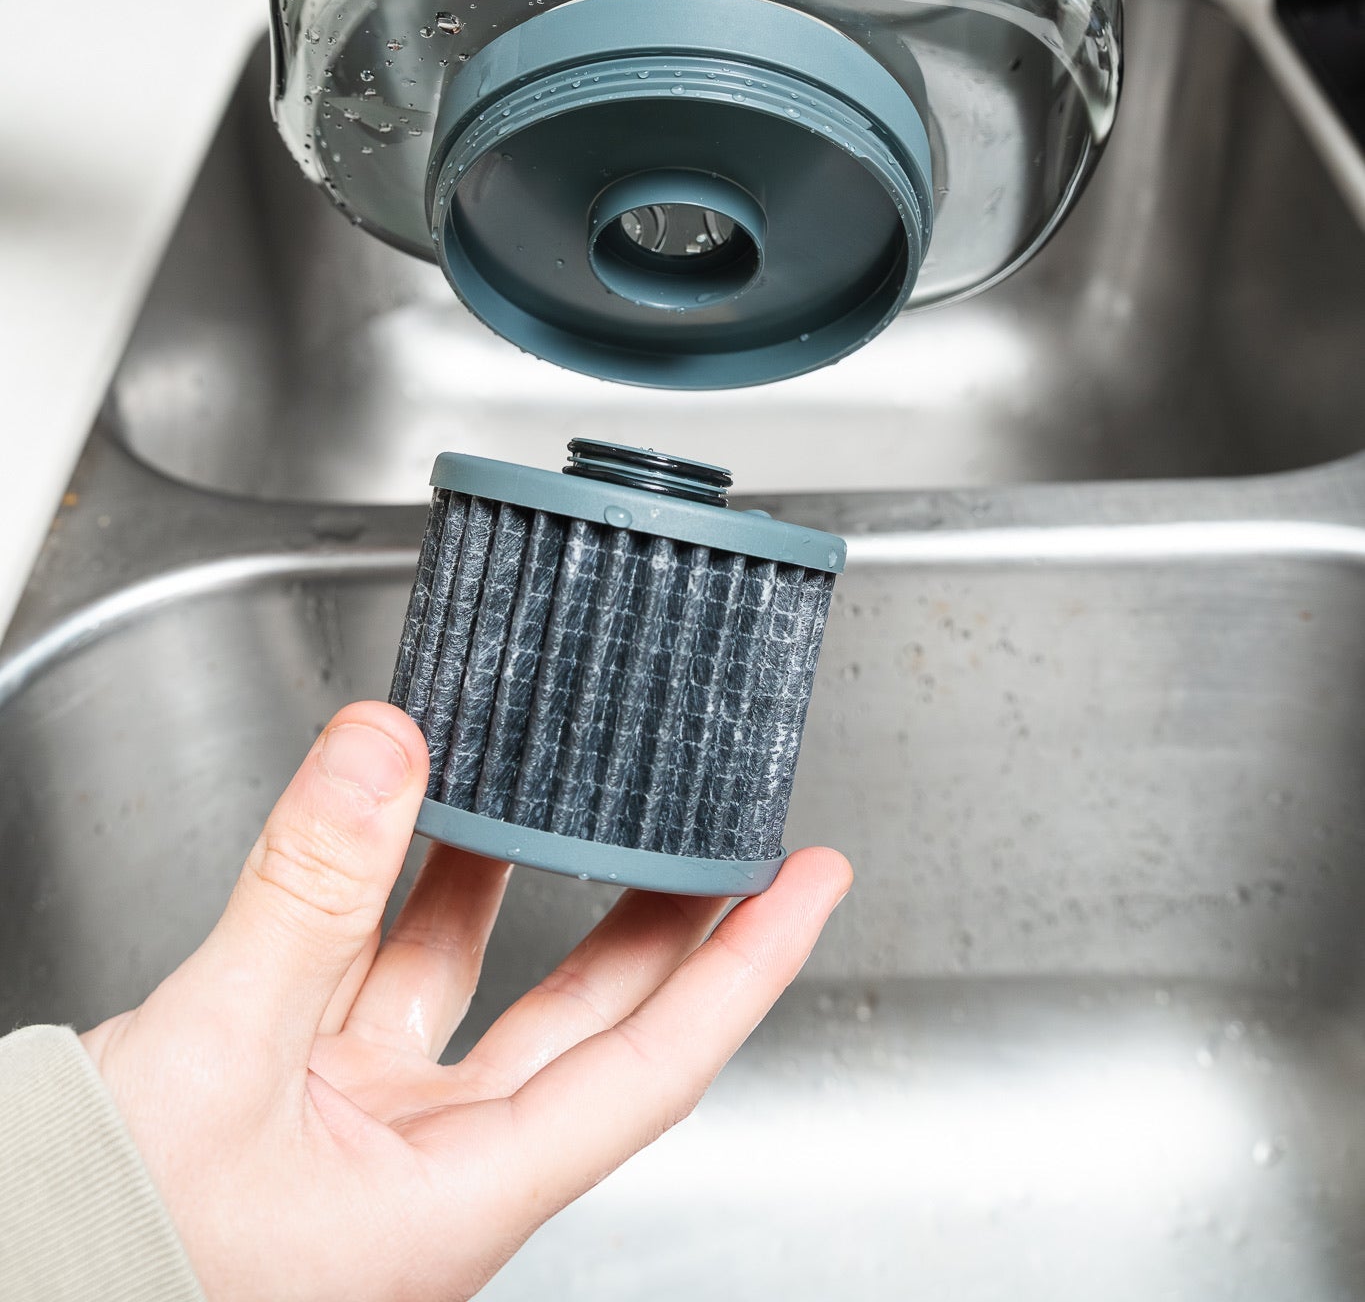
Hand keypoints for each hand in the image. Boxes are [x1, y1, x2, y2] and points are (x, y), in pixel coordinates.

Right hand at [82, 702, 849, 1301]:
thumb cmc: (105, 1261)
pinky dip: (394, 885)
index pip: (655, 1065)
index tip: (811, 879)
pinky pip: (376, 971)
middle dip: (656, 913)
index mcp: (460, 1199)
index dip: (746, 964)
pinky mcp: (298, 1099)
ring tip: (566, 777)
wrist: (7, 1282)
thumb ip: (305, 893)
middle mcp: (433, 1170)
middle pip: (585, 1021)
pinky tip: (409, 811)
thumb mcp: (216, 1060)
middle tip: (713, 819)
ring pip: (477, 983)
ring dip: (516, 873)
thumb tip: (381, 750)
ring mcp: (367, 1135)